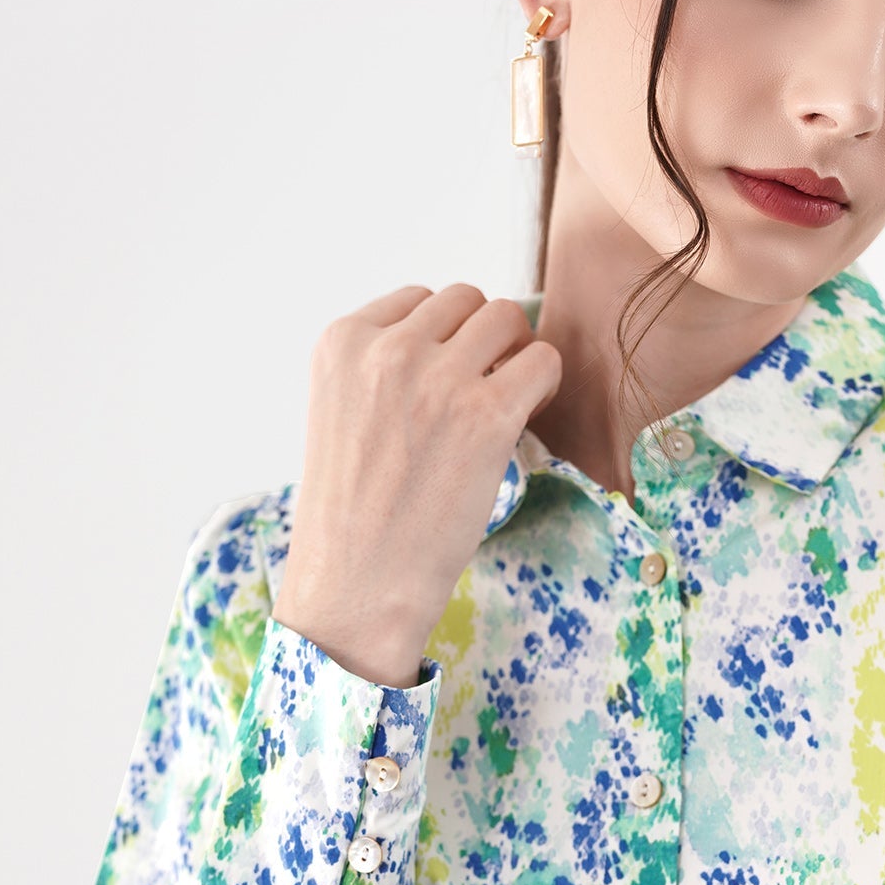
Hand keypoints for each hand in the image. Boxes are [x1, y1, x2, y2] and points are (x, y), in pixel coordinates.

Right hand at [272, 283, 562, 685]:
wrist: (357, 584)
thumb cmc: (352, 516)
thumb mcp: (340, 415)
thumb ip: (382, 371)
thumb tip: (457, 343)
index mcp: (341, 342)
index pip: (416, 301)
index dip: (442, 340)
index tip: (442, 384)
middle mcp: (387, 349)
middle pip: (466, 300)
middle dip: (482, 340)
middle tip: (482, 393)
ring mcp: (439, 379)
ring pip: (507, 318)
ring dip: (516, 355)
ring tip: (503, 405)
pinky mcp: (487, 415)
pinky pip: (543, 361)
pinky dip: (543, 384)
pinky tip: (523, 421)